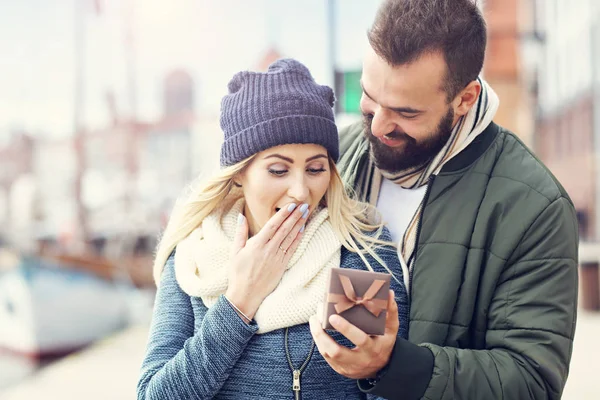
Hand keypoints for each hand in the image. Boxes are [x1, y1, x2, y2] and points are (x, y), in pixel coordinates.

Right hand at [225, 203, 307, 318]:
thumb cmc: (237, 273)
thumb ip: (240, 233)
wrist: (245, 295)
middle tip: (304, 205)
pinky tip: (302, 230)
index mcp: (257, 244)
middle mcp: (269, 250)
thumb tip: (241, 216)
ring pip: (290, 238)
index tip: (292, 205)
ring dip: (299, 224)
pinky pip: (292, 249)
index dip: (283, 214)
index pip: (273, 225)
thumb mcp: (234, 252)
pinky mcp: (282, 266)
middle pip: (284, 229)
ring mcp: (277, 258)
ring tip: (306, 214)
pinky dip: (298, 239)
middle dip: (295, 216)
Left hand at [309, 290, 398, 378]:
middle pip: (337, 352)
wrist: (382, 367)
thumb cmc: (384, 342)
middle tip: (316, 317)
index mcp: (373, 348)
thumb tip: (389, 293)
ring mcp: (348, 366)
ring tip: (314, 319)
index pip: (360, 339)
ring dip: (317, 337)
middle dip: (323, 335)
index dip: (346, 329)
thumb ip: (391, 311)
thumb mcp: (391, 329)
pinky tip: (316, 329)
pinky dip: (319, 341)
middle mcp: (360, 359)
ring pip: (328, 354)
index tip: (333, 317)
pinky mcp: (340, 369)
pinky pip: (326, 356)